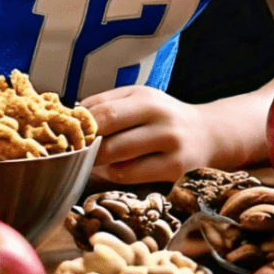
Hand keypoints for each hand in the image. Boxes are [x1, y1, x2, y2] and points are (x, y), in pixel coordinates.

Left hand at [80, 86, 216, 183]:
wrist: (208, 134)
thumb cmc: (163, 117)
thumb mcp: (139, 99)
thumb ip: (105, 103)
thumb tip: (71, 116)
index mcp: (147, 98)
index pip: (104, 112)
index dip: (81, 126)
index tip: (65, 135)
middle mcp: (161, 119)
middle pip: (110, 136)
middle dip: (86, 147)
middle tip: (72, 152)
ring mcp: (170, 145)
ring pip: (118, 158)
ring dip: (96, 162)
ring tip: (89, 160)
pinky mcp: (174, 169)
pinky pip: (130, 175)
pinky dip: (112, 173)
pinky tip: (110, 169)